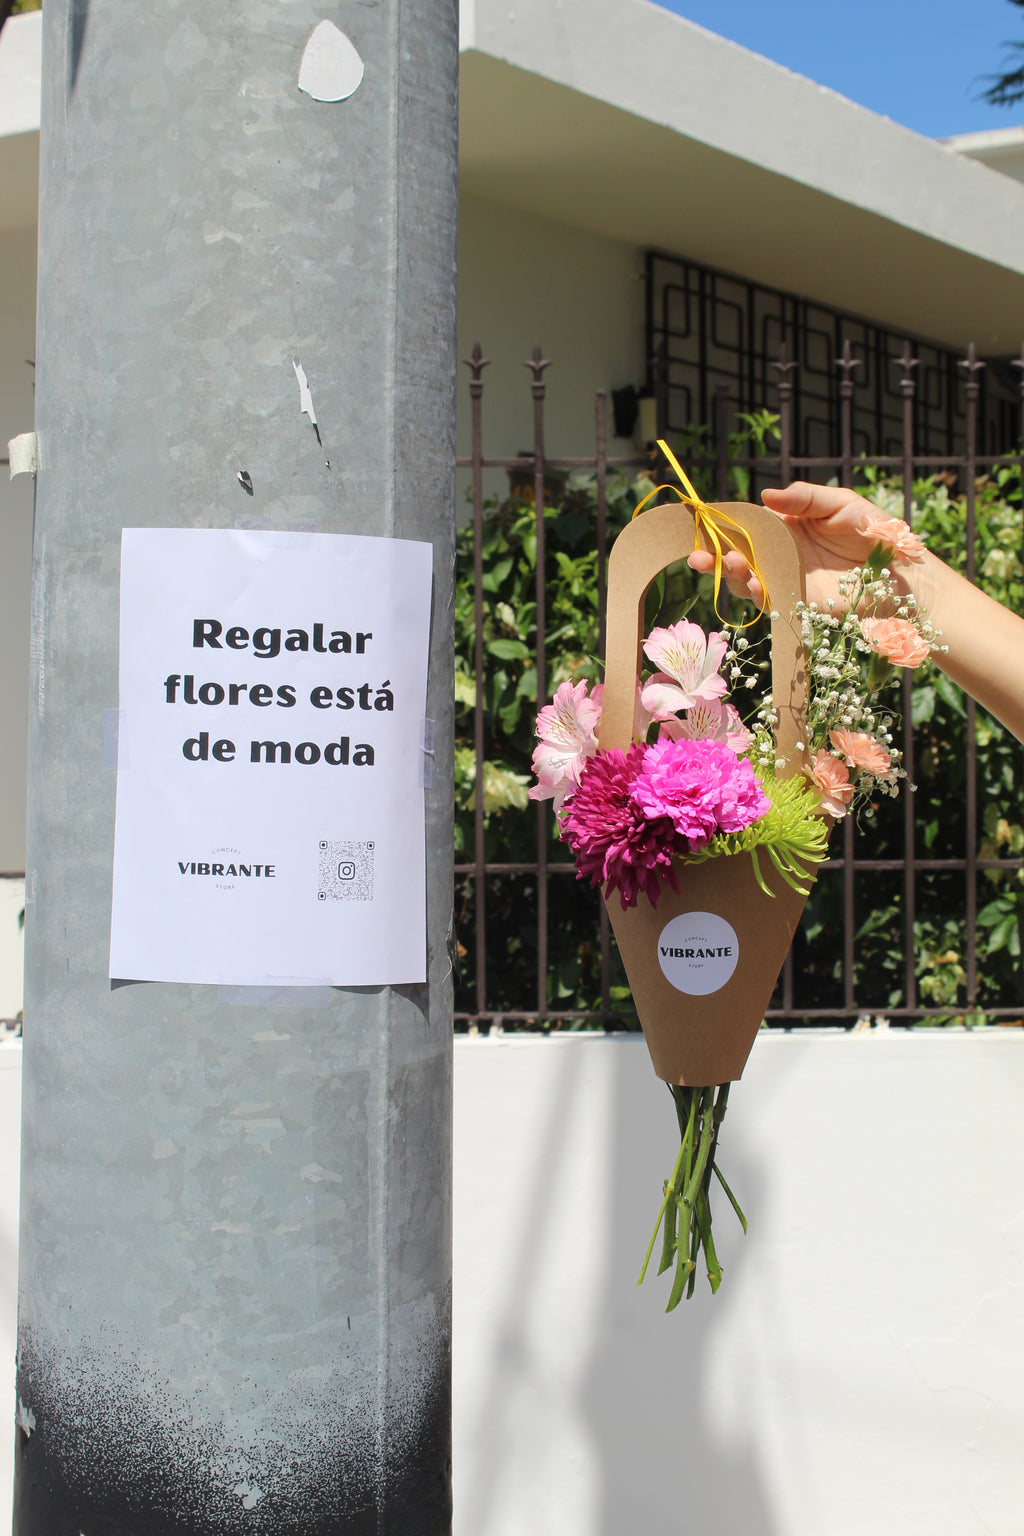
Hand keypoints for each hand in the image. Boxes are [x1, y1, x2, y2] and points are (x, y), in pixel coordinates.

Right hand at [687, 482, 881, 609]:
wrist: (900, 572)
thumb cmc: (874, 532)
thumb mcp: (840, 503)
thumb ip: (804, 498)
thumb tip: (765, 496)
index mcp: (786, 526)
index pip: (747, 524)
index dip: (723, 524)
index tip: (701, 522)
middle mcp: (780, 553)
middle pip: (736, 554)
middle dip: (713, 555)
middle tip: (697, 554)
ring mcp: (785, 578)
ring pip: (744, 579)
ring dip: (729, 573)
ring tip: (728, 562)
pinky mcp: (795, 602)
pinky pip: (767, 599)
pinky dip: (753, 592)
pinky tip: (750, 581)